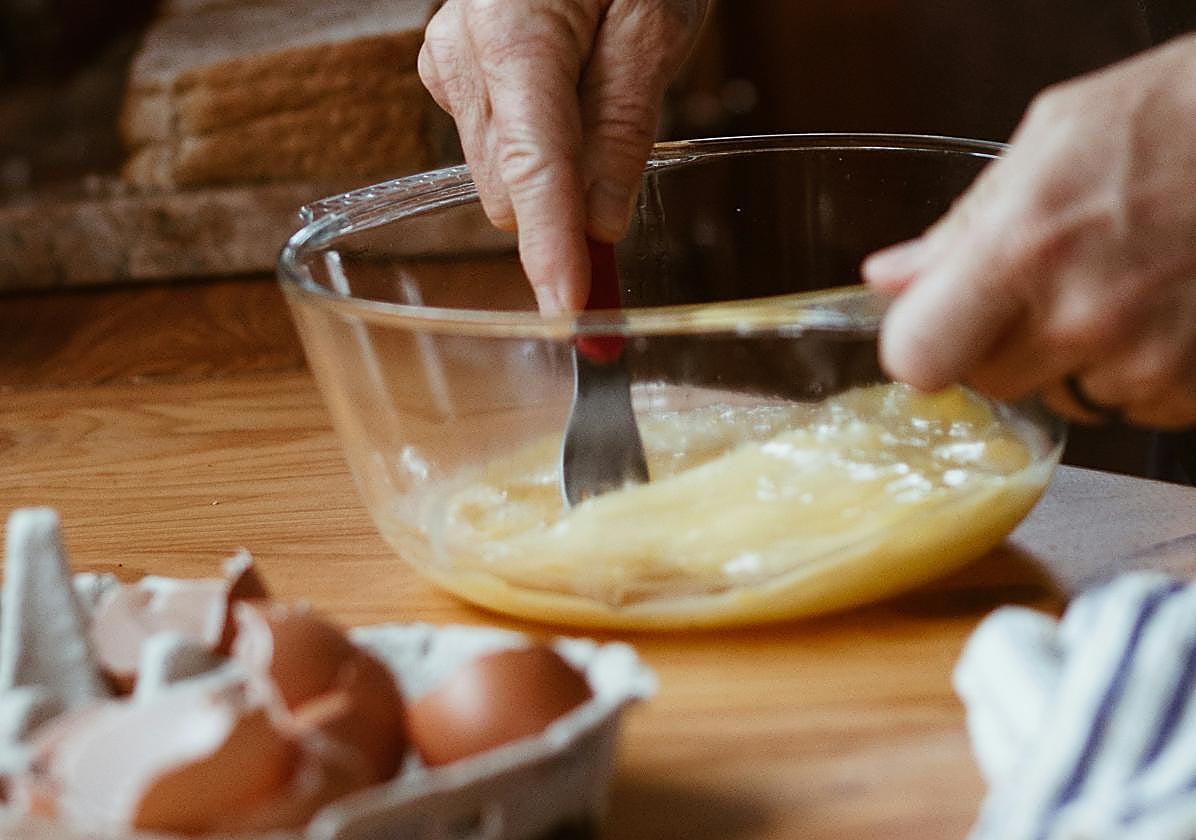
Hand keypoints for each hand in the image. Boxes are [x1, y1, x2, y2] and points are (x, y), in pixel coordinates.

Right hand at [418, 0, 706, 312]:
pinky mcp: (454, 72)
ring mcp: (448, 62)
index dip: (552, 248)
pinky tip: (567, 96)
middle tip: (625, 172)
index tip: (570, 310)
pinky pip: (497, 146)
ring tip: (599, 93)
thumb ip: (622, 125)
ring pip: (503, 174)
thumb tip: (600, 224)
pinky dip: (541, 148)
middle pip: (512, 188)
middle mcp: (460, 54)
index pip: (532, 170)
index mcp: (511, 32)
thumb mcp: (653, 21)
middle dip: (566, 207)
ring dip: (557, 174)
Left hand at [864, 34, 1195, 428]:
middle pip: (993, 381)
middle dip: (1005, 343)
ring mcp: (1146, 361)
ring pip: (1068, 397)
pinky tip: (1163, 309)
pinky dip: (1143, 369)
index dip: (922, 345)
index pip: (918, 358)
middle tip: (1049, 287)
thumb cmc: (1176, 119)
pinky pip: (1138, 405)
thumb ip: (961, 225)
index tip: (936, 328)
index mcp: (1023, 248)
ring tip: (1122, 286)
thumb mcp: (1052, 140)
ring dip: (1080, 359)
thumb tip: (891, 277)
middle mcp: (1082, 317)